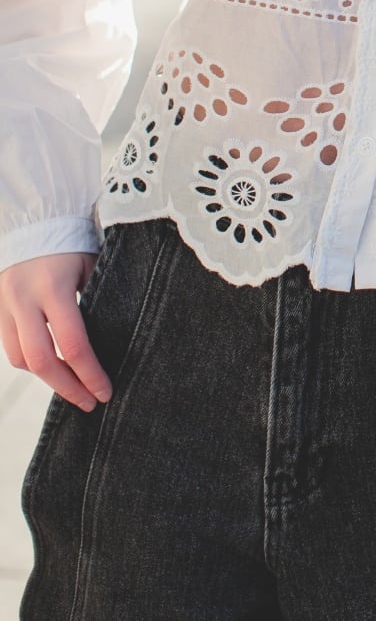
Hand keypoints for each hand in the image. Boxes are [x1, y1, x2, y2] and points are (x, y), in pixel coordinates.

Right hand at [0, 252, 113, 412]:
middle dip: (67, 388)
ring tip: (74, 387)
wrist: (36, 219)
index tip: (105, 391)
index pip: (72, 344)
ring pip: (20, 358)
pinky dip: (32, 362)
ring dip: (48, 378)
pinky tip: (53, 366)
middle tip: (90, 403)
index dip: (90, 374)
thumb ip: (100, 299)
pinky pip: (10, 347)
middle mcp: (24, 298)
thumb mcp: (93, 265)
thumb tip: (116, 343)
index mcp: (54, 287)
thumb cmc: (74, 241)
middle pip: (40, 361)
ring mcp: (5, 304)